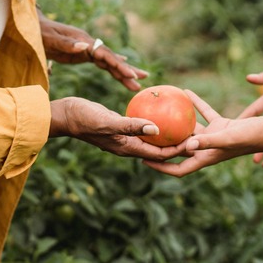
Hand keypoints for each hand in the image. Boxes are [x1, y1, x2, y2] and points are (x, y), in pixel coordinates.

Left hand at [37, 11, 147, 90]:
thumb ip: (66, 44)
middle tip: (144, 78)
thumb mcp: (49, 40)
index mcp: (83, 41)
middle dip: (127, 69)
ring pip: (109, 62)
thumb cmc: (40, 34)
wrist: (33, 27)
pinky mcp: (84, 54)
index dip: (118, 64)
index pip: (105, 54)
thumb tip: (84, 46)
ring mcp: (87, 48)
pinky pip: (102, 63)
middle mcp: (89, 44)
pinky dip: (113, 68)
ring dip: (123, 72)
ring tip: (139, 81)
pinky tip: (123, 71)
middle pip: (112, 58)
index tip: (130, 74)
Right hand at [49, 97, 185, 160]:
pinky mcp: (120, 127)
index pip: (159, 154)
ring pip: (151, 138)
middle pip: (158, 149)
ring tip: (184, 122)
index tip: (195, 142)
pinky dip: (153, 121)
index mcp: (127, 148)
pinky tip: (161, 108)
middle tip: (196, 133)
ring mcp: (124, 137)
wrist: (66, 114)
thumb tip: (157, 129)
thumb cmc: (84, 118)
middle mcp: (128, 145)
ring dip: (167, 134)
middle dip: (177, 145)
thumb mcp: (108, 121)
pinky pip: (141, 126)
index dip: (178, 151)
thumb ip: (131, 126)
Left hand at [143, 90, 262, 176]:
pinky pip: (204, 114)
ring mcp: (214, 137)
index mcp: (206, 158)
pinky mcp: (222, 125)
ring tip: (161, 109)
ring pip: (190, 130)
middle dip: (163, 144)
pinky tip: (185, 91)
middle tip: (145, 133)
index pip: (178, 168)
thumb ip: (209, 141)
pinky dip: (196, 104)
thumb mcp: (229, 138)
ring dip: (177, 121)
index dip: (160, 166)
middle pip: (179, 150)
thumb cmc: (253, 137)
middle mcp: (207, 149)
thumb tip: (187, 146)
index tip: (143, 159)